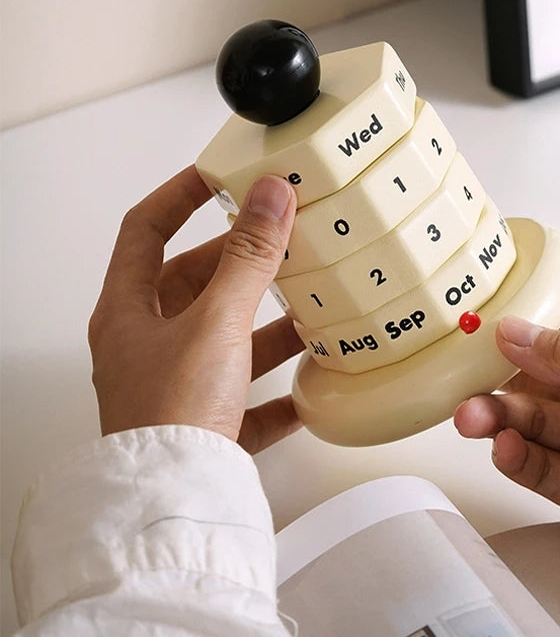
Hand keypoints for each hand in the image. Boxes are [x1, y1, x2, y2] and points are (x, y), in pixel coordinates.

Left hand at [89, 166, 304, 453]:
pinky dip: (277, 388)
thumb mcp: (215, 321)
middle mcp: (148, 346)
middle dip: (240, 263)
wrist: (175, 504)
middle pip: (193, 284)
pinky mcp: (207, 424)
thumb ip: (248, 256)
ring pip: (226, 339)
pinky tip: (310, 385)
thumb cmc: (171, 414)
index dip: (181, 195)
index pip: (146, 229)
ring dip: (266, 323)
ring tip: (308, 303)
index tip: (220, 176)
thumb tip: (268, 194)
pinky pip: (247, 397)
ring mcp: (177, 386)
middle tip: (282, 241)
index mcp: (130, 311)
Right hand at [455, 303, 559, 611]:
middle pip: (539, 379)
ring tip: (474, 418)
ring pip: (534, 423)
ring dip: (500, 418)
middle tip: (467, 382)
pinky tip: (508, 450)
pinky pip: (542, 468)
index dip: (523, 328)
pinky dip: (518, 458)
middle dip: (499, 379)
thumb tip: (519, 332)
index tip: (481, 328)